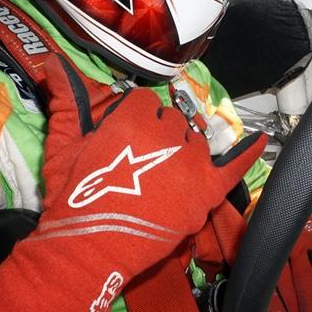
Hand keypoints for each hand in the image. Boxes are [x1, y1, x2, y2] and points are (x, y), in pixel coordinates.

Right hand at [0, 54, 265, 311]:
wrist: (87, 249)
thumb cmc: (72, 196)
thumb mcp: (62, 144)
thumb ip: (65, 99)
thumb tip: (52, 62)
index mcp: (136, 118)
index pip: (145, 101)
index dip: (134, 118)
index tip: (124, 136)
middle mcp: (169, 133)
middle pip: (173, 119)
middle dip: (158, 133)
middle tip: (139, 160)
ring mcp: (192, 163)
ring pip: (196, 140)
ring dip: (184, 149)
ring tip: (163, 172)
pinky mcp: (206, 192)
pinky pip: (234, 166)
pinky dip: (247, 152)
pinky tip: (259, 139)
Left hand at [191, 207, 311, 311]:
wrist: (252, 207)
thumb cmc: (243, 242)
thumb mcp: (234, 262)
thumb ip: (244, 287)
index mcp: (250, 257)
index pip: (264, 289)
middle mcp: (273, 248)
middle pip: (287, 291)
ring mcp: (294, 240)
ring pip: (306, 281)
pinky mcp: (310, 236)